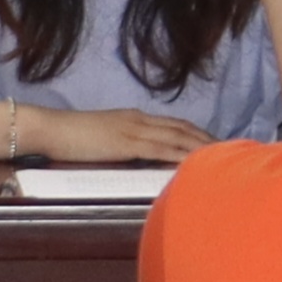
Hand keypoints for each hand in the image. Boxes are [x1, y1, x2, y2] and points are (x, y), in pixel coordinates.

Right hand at [19, 102, 209, 166]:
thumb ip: (122, 144)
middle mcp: (139, 121)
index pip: (173, 124)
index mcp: (133, 119)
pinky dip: (180, 156)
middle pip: (182, 128)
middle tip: (231, 149)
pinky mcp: (127, 144)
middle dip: (207, 139)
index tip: (214, 142)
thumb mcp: (103, 138)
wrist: (51, 129)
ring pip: (177, 137)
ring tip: (222, 156)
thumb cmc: (71, 137)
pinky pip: (161, 150)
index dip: (196, 133)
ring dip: (201, 146)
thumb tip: (138, 156)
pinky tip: (194, 163)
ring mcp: (134, 130)